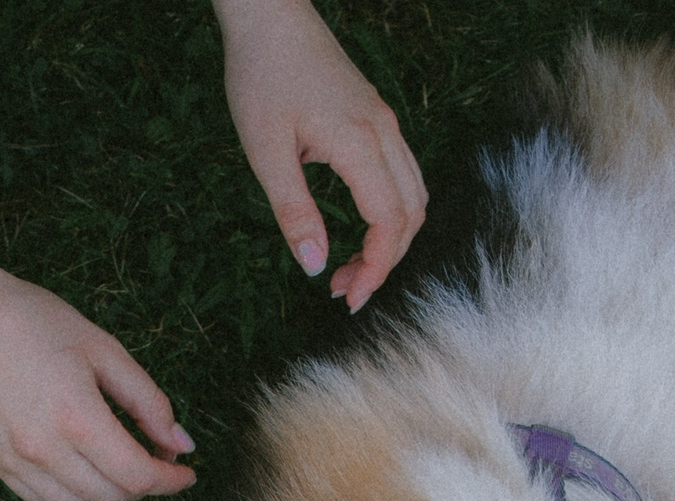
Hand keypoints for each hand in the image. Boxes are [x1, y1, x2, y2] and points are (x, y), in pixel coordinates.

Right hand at [0, 272, 196, 500]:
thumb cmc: (35, 321)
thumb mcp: (104, 349)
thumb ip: (148, 401)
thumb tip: (181, 445)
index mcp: (77, 417)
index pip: (137, 476)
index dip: (170, 481)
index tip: (186, 473)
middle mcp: (44, 450)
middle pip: (112, 497)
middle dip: (143, 484)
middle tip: (151, 456)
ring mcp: (16, 462)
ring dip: (107, 493)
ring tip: (112, 460)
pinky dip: (70, 493)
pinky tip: (75, 462)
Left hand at [214, 0, 426, 311]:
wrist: (270, 20)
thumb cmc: (261, 78)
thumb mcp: (266, 152)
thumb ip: (294, 211)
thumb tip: (315, 268)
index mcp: (359, 142)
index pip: (389, 222)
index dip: (376, 268)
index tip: (350, 298)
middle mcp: (384, 132)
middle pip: (412, 214)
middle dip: (384, 261)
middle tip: (344, 290)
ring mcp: (385, 123)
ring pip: (413, 194)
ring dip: (390, 238)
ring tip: (348, 265)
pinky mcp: (376, 118)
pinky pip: (402, 174)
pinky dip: (390, 211)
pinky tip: (355, 226)